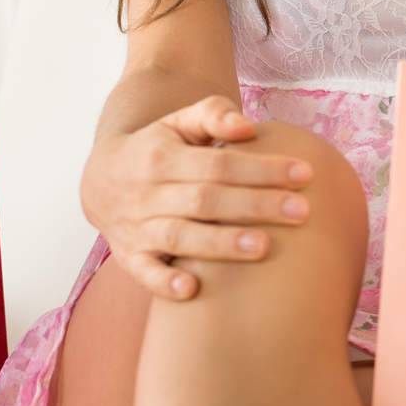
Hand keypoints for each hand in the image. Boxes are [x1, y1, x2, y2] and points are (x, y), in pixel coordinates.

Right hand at [80, 95, 314, 300]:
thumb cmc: (158, 147)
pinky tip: (192, 289)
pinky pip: (142, 272)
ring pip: (179, 237)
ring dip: (221, 244)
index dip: (262, 169)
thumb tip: (248, 126)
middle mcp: (148, 193)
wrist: (101, 179)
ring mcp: (136, 227)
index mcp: (163, 158)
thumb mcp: (179, 122)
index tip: (305, 173)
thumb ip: (214, 115)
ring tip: (265, 247)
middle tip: (302, 211)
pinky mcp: (129, 256)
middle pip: (206, 200)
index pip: (220, 164)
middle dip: (256, 205)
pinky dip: (163, 283)